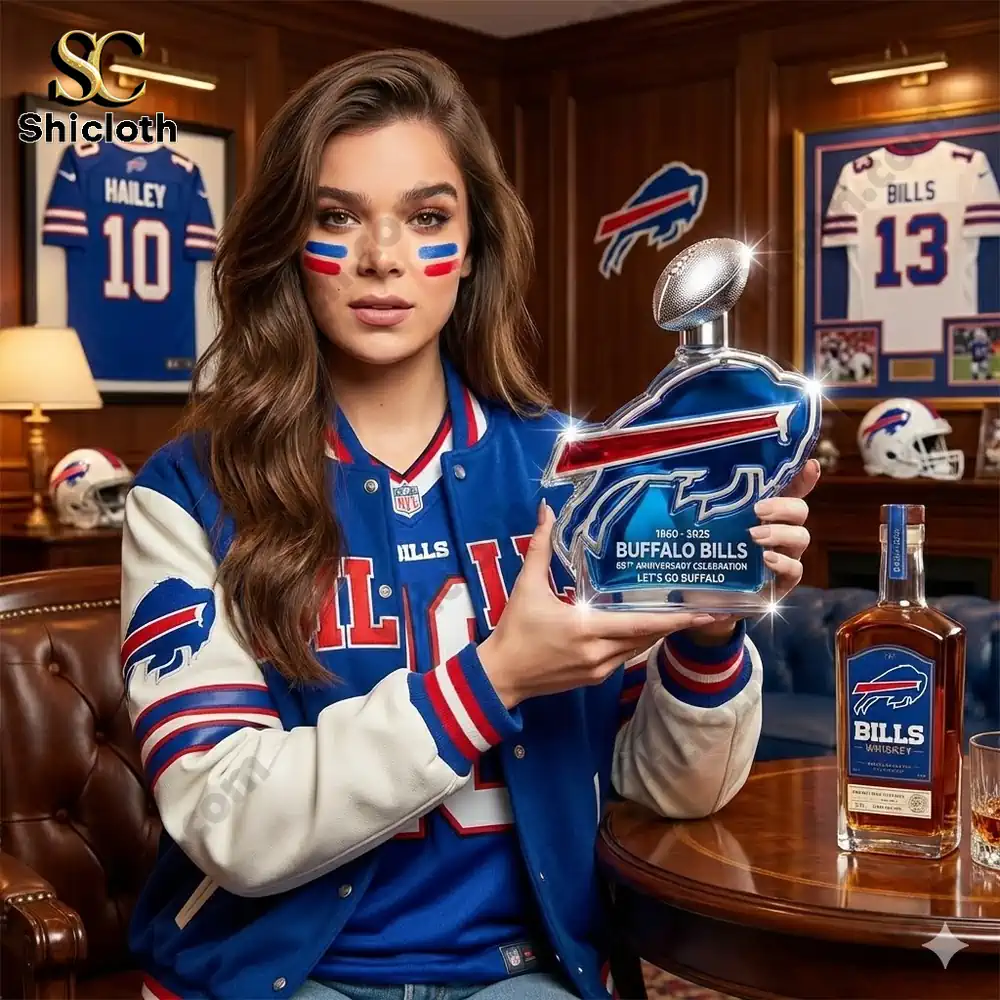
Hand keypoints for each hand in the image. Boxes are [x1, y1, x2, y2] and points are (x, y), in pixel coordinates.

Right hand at [477, 502, 725, 708]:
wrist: (501, 676)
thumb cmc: (514, 630)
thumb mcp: (527, 586)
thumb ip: (540, 547)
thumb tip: (546, 511)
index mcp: (585, 629)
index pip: (640, 624)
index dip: (674, 619)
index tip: (703, 612)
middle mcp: (599, 653)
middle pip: (648, 637)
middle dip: (676, 624)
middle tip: (706, 610)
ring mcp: (599, 669)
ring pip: (638, 649)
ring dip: (659, 632)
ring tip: (683, 615)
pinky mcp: (595, 678)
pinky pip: (626, 657)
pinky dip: (639, 641)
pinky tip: (647, 628)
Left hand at [686, 458, 820, 642]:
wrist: (703, 594)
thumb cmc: (706, 551)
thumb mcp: (706, 525)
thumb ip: (708, 503)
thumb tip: (691, 475)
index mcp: (765, 512)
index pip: (791, 489)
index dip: (804, 476)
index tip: (810, 465)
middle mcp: (780, 530)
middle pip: (800, 511)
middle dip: (784, 507)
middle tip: (757, 510)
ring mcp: (784, 556)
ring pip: (802, 537)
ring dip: (780, 533)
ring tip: (754, 536)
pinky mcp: (782, 582)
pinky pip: (795, 570)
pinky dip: (783, 563)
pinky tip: (766, 560)